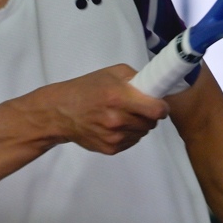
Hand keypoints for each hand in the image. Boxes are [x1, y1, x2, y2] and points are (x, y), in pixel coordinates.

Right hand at [34, 64, 167, 154]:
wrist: (61, 113)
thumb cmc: (86, 89)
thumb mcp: (111, 73)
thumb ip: (136, 78)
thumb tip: (155, 87)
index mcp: (119, 97)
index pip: (156, 110)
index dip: (162, 107)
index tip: (159, 104)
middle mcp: (117, 119)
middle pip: (151, 123)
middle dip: (148, 115)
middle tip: (137, 107)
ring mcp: (114, 137)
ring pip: (143, 133)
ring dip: (138, 125)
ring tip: (122, 116)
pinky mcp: (111, 149)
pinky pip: (132, 142)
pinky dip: (129, 134)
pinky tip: (115, 126)